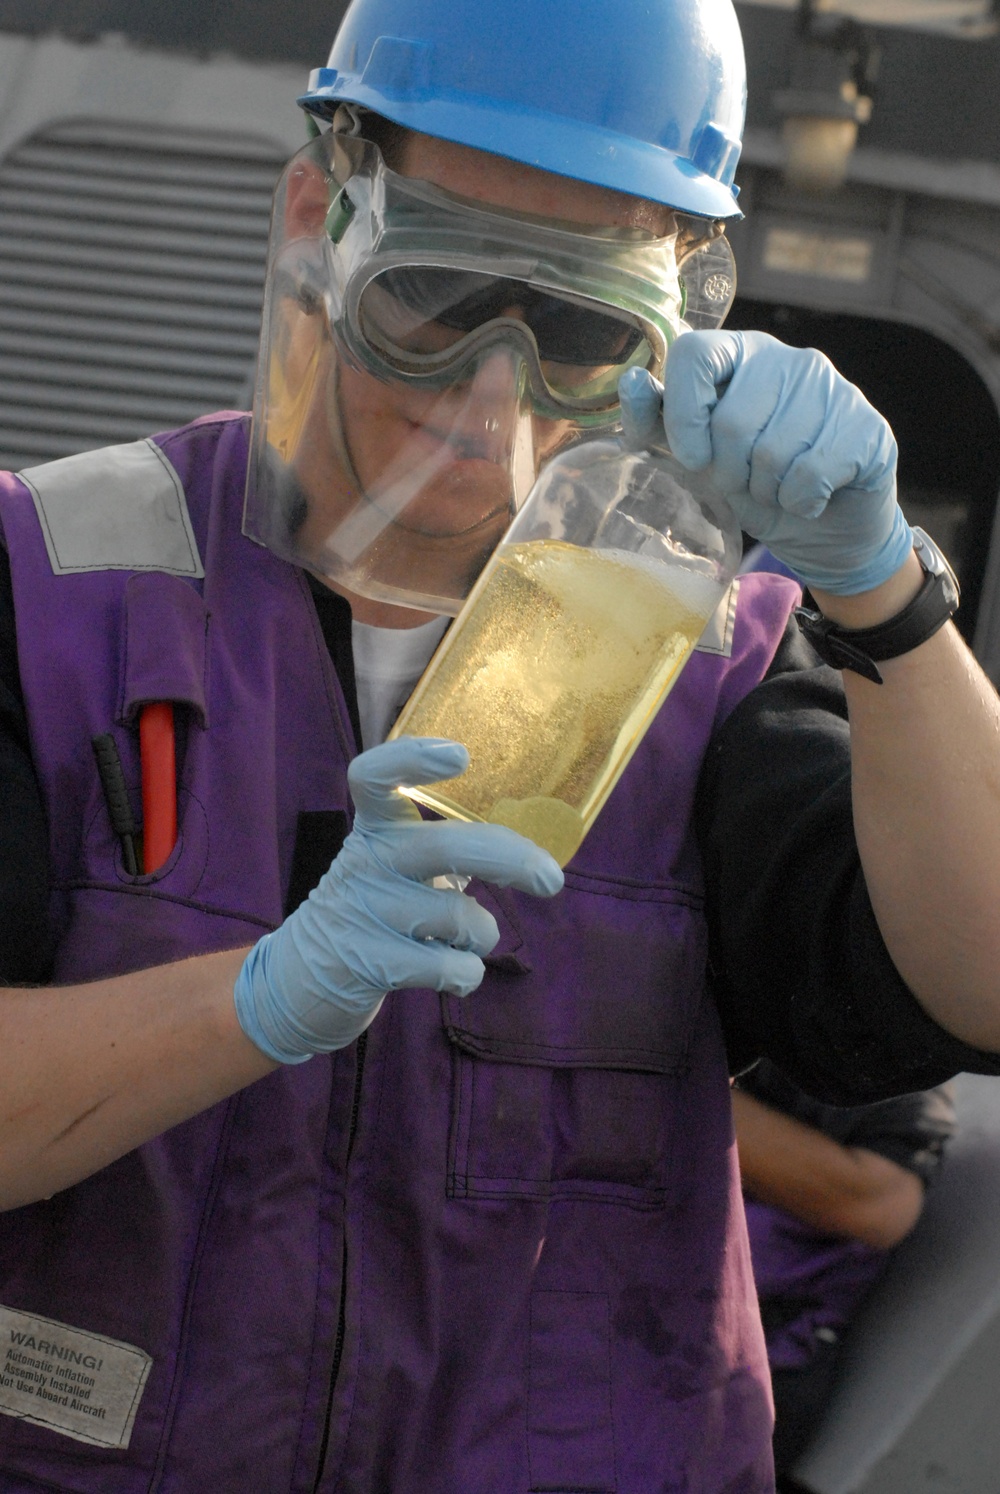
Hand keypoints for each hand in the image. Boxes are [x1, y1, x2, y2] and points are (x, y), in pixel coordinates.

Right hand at [234, 736, 563, 1062]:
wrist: (305, 976)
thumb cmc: (378, 906)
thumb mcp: (397, 862)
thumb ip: (448, 844)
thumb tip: (532, 853)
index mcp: (375, 828)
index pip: (374, 777)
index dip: (412, 759)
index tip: (459, 756)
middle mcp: (366, 862)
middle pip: (445, 846)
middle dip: (509, 859)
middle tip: (551, 879)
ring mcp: (364, 912)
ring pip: (460, 917)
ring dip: (480, 933)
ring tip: (459, 938)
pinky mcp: (370, 964)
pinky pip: (450, 967)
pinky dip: (466, 973)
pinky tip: (452, 971)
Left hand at [619, 330, 912, 594]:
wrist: (826, 530)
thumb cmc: (757, 485)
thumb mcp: (697, 457)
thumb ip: (657, 422)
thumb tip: (630, 384)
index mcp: (742, 354)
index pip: (695, 353)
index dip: (684, 413)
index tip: (693, 458)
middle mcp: (791, 360)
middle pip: (731, 420)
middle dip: (730, 472)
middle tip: (748, 483)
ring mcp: (836, 389)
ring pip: (772, 453)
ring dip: (766, 492)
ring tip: (780, 490)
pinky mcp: (868, 427)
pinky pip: (811, 473)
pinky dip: (801, 502)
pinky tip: (812, 499)